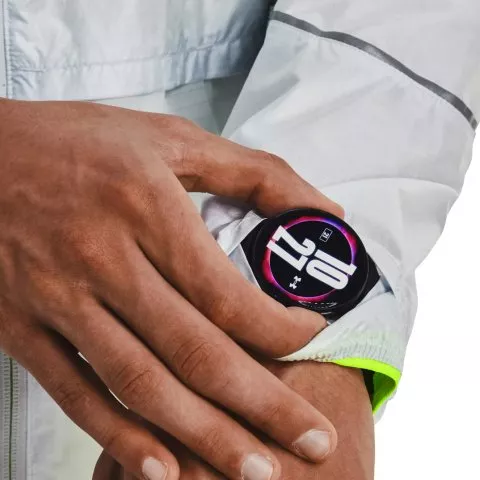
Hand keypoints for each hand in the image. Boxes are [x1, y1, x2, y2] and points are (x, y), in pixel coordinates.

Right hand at [0, 99, 343, 479]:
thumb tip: (323, 211)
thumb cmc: (80, 143)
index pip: (225, 293)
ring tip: (257, 470)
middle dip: (263, 405)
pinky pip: (77, 394)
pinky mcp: (23, 327)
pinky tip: (165, 469)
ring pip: (142, 385)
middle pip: (195, 351)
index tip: (312, 338)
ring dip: (205, 435)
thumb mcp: (171, 139)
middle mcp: (102, 259)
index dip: (280, 329)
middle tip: (314, 441)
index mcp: (145, 206)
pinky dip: (122, 436)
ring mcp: (57, 300)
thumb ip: (255, 174)